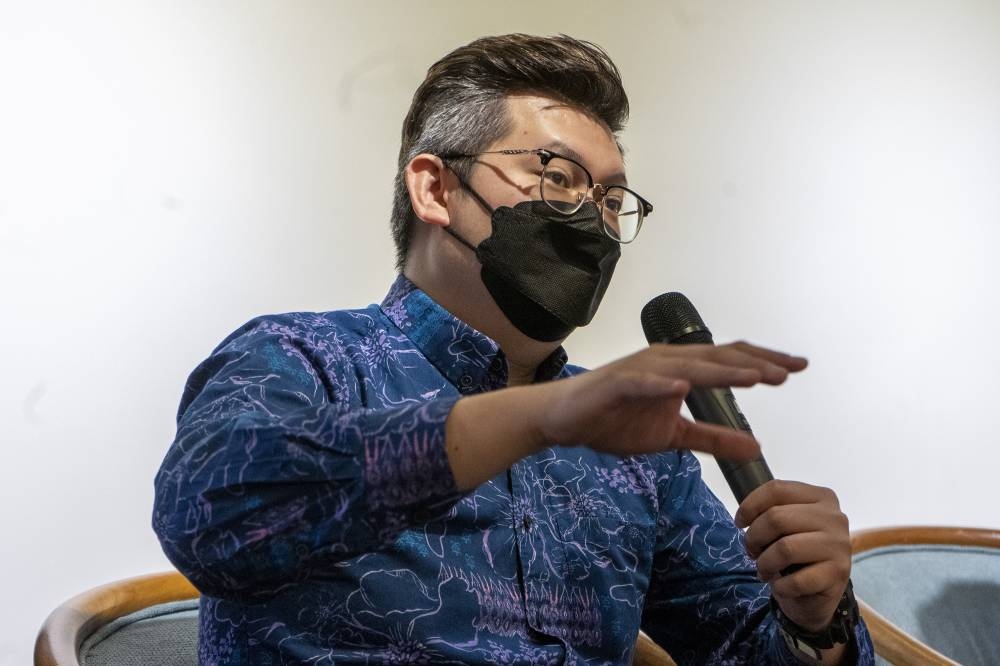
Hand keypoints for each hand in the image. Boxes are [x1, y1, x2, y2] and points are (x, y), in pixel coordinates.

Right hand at [534, 342, 806, 458]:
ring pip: (689, 366)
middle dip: (756, 364)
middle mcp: (667, 361)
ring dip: (723, 371)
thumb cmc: (616, 420)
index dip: (764, 362)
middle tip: (791, 371)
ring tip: (755, 377)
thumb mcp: (673, 436)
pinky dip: (664, 383)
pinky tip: (685, 388)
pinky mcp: (618, 383)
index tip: (798, 368)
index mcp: (682, 369)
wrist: (566, 419)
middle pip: (718, 358)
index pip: (730, 360)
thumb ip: (714, 438)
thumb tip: (756, 446)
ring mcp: (642, 370)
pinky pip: (644, 382)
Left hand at [735, 480, 851, 631]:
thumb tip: (745, 514)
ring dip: (765, 564)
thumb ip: (772, 511)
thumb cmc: (797, 553)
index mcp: (821, 497)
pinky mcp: (839, 573)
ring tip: (764, 570)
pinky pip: (797, 580)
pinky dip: (781, 587)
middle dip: (754, 538)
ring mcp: (839, 545)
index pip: (777, 489)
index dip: (750, 506)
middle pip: (776, 517)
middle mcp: (835, 517)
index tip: (740, 522)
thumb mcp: (787, 525)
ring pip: (785, 548)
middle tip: (752, 552)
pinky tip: (781, 587)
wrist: (819, 593)